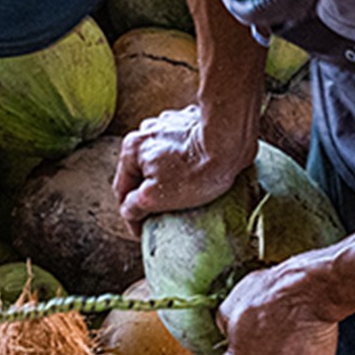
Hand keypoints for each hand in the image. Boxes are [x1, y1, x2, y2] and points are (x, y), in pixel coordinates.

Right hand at [113, 106, 253, 225]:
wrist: (231, 139)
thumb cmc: (196, 169)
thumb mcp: (156, 197)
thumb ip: (134, 205)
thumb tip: (128, 211)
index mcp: (132, 148)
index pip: (122, 189)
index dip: (131, 215)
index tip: (143, 231)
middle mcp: (147, 131)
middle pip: (142, 172)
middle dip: (149, 193)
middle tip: (163, 214)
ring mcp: (170, 124)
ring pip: (162, 159)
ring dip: (168, 177)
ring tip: (185, 195)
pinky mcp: (192, 122)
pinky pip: (183, 149)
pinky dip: (186, 162)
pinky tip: (199, 174)